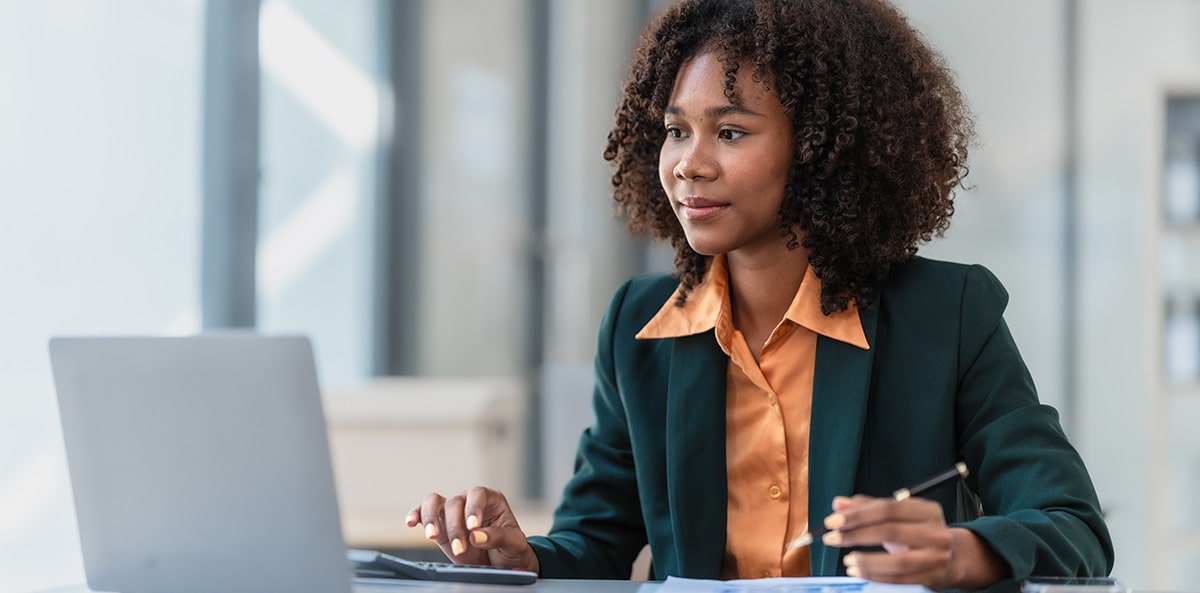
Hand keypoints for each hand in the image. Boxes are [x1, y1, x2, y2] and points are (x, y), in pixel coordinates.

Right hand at [407, 486, 539, 573]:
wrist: (500, 563)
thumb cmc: (510, 548)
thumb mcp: (514, 543)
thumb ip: (497, 536)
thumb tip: (477, 536)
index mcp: (491, 499)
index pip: (478, 494)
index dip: (473, 508)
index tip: (473, 527)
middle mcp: (469, 502)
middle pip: (455, 502)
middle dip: (456, 527)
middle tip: (461, 548)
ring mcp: (452, 513)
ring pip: (435, 502)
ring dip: (431, 518)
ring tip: (432, 536)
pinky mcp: (439, 526)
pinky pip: (423, 514)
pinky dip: (415, 515)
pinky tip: (410, 522)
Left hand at [820, 495, 1005, 589]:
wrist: (957, 558)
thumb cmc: (918, 533)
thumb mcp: (898, 516)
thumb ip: (867, 507)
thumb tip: (838, 504)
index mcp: (925, 510)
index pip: (888, 508)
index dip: (858, 514)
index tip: (832, 520)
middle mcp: (934, 532)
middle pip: (891, 531)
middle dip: (856, 535)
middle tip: (831, 538)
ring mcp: (935, 557)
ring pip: (897, 561)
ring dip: (868, 562)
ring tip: (847, 560)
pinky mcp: (932, 579)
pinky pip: (901, 580)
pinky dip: (876, 577)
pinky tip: (859, 572)